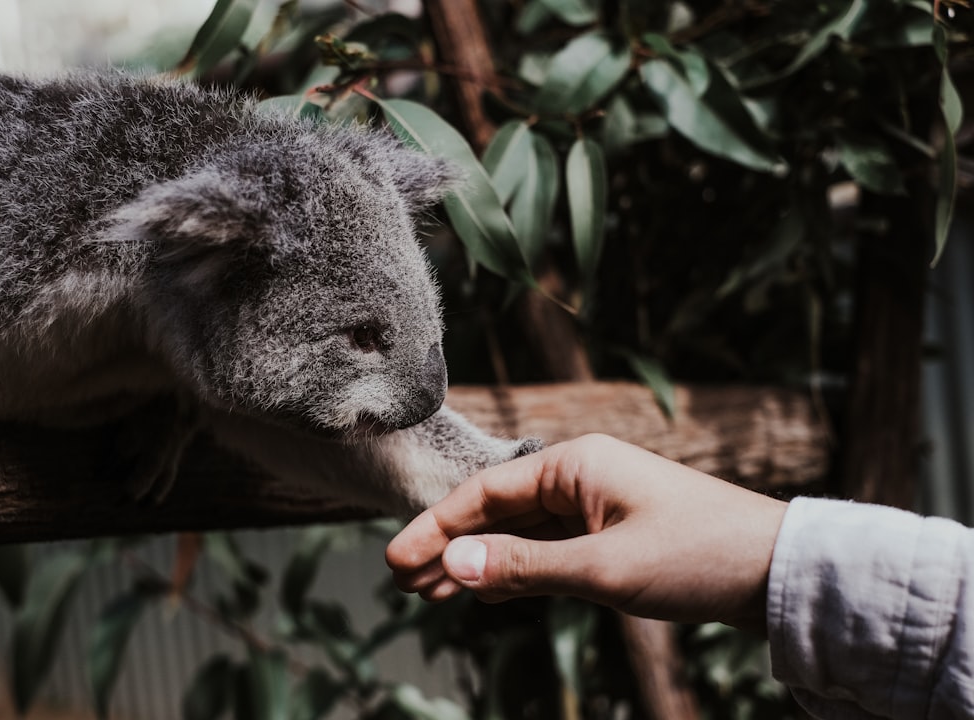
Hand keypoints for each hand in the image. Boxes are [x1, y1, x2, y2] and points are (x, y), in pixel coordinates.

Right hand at [386, 434, 787, 631]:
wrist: (777, 570)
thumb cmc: (698, 555)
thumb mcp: (603, 568)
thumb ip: (524, 566)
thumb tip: (451, 564)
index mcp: (575, 464)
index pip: (485, 493)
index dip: (436, 527)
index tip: (395, 561)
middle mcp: (579, 477)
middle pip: (496, 511)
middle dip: (448, 546)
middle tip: (401, 582)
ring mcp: (595, 507)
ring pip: (519, 533)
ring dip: (476, 562)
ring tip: (429, 593)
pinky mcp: (610, 536)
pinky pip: (547, 550)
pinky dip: (513, 570)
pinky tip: (485, 591)